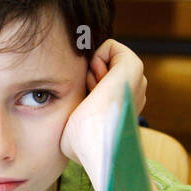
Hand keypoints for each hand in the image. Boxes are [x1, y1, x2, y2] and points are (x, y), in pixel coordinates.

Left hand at [60, 40, 146, 190]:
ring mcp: (136, 80)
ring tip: (94, 95)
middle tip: (90, 101)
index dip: (85, 90)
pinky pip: (110, 47)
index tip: (85, 108)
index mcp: (122, 107)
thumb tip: (54, 103)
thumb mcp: (74, 127)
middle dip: (89, 79)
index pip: (99, 83)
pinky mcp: (134, 65)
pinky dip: (97, 59)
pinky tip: (97, 81)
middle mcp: (133, 93)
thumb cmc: (80, 143)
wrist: (93, 142)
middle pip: (100, 69)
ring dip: (91, 72)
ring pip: (104, 60)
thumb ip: (75, 112)